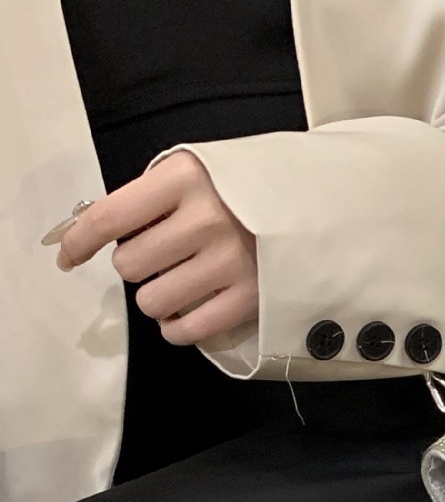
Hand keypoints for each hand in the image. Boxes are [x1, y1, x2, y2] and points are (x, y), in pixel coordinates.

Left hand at [55, 151, 258, 346]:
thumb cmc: (248, 191)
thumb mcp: (200, 172)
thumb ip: (152, 196)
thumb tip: (92, 231)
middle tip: (161, 258)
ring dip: (157, 298)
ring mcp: (231, 263)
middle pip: (129, 266)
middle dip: (136, 265)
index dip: (79, 242)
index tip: (67, 256)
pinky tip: (185, 315)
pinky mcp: (251, 298)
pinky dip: (178, 328)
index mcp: (186, 179)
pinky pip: (189, 329)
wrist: (320, 207)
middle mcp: (206, 220)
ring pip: (154, 302)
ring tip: (177, 284)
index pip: (109, 218)